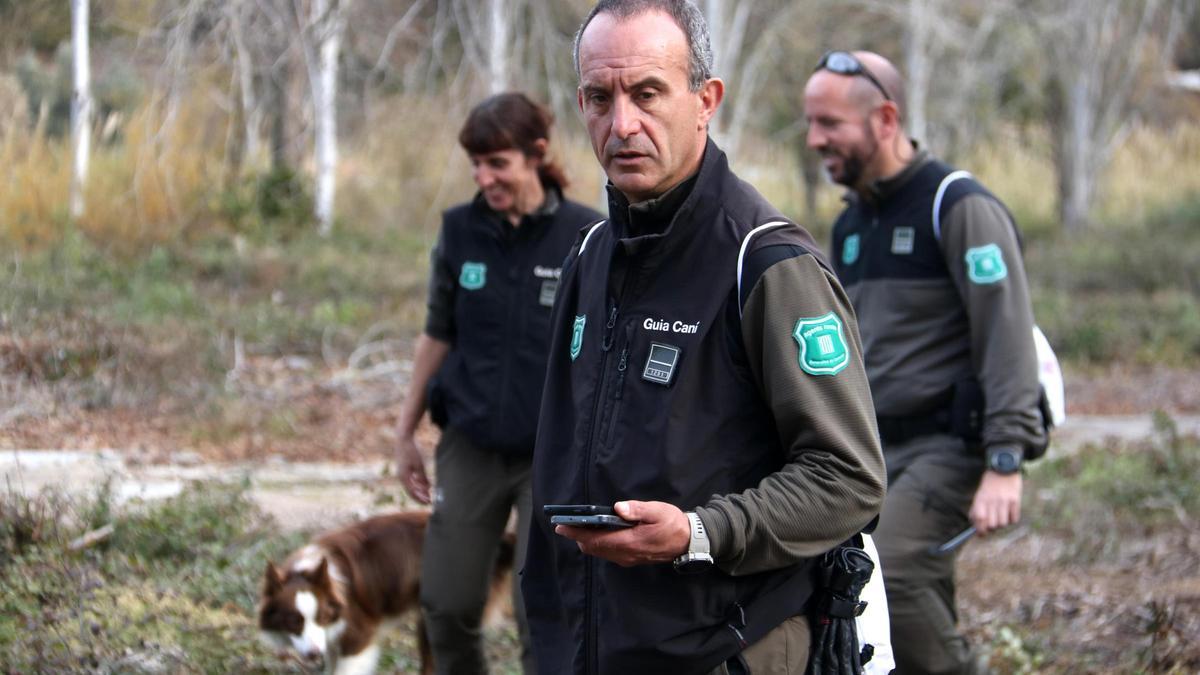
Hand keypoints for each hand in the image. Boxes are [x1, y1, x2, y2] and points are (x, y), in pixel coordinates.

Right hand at [395, 436, 430, 503]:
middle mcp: (401, 476)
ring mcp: (402, 473)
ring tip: (428, 494)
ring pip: (411, 486)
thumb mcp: (419, 465)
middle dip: (420, 496)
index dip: (421, 498)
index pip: (412, 492)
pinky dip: (417, 484)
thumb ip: (423, 477)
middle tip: (429, 501)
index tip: (429, 502)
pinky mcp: (404, 468)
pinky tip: (424, 485)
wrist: (403, 439)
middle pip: (411, 491)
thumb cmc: (411, 451)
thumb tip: (428, 488)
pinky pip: (411, 480)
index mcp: (403, 477)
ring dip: (419, 491)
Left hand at [554, 500, 690, 566]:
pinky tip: (597, 532)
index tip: (561, 526)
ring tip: (578, 527)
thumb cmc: (672, 523)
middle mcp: (625, 554)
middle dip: (578, 537)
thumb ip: (637, 510)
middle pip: (593, 548)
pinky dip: (597, 543)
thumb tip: (618, 508)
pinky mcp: (631, 558)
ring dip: (587, 541)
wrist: (688, 541)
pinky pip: (608, 553)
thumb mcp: (657, 511)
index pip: (595, 539)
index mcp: (629, 542)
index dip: (576, 533)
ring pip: (600, 552)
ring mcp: (627, 558)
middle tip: (566, 524)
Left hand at [969, 471, 1021, 534]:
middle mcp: (992, 500)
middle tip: (992, 524)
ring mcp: (1005, 501)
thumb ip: (976, 509)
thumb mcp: (979, 494)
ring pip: (1003, 524)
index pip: (979, 519)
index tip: (981, 534)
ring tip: (1001, 516)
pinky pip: (1014, 519)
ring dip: (1001, 524)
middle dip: (991, 528)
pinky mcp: (1015, 501)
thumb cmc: (989, 484)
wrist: (1004, 469)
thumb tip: (975, 526)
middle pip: (992, 525)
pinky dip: (1011, 520)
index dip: (980, 530)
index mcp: (981, 499)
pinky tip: (1009, 513)